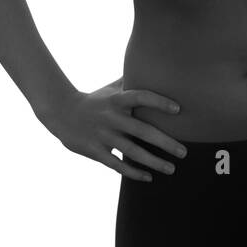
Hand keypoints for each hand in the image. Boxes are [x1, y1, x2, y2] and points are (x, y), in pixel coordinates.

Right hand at [38, 81, 187, 180]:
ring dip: (153, 162)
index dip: (159, 102)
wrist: (61, 113)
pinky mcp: (95, 151)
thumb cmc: (95, 101)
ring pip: (132, 152)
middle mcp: (111, 118)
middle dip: (165, 142)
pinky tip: (148, 177)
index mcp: (117, 101)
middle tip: (184, 152)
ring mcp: (103, 135)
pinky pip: (116, 165)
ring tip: (172, 169)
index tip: (178, 109)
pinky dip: (133, 172)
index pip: (140, 97)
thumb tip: (155, 68)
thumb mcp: (111, 89)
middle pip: (142, 130)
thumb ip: (131, 82)